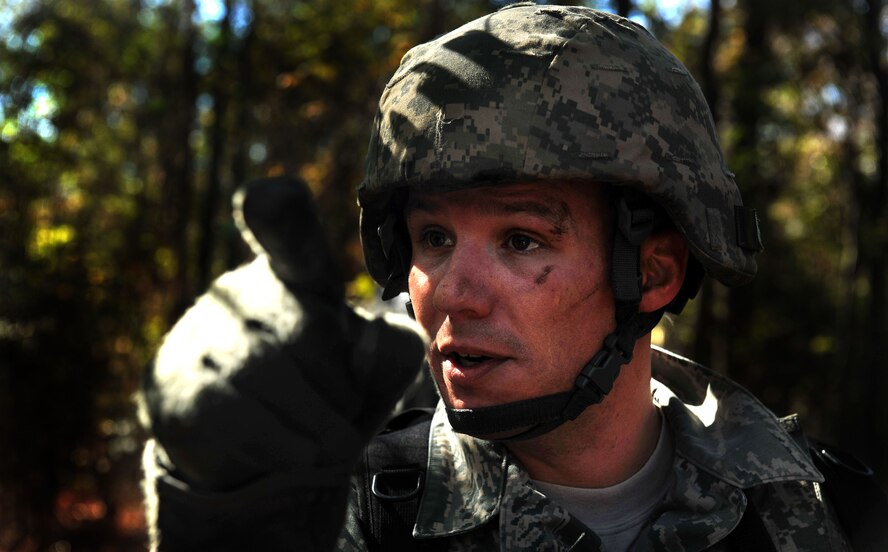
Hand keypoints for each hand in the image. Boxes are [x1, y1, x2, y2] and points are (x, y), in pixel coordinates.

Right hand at [139, 177, 425, 548]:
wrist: (241, 443)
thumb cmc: (319, 388)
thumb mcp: (369, 367)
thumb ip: (393, 349)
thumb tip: (387, 339)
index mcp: (294, 276)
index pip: (291, 239)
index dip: (282, 217)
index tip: (269, 194)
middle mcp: (242, 292)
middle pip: (309, 330)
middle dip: (342, 385)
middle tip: (344, 408)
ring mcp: (202, 337)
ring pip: (275, 376)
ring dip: (319, 423)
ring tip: (328, 440)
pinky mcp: (175, 386)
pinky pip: (241, 419)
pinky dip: (284, 447)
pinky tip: (295, 453)